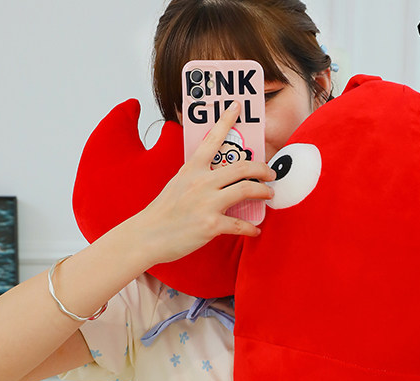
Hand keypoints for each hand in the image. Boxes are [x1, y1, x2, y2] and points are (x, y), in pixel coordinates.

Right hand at [134, 102, 275, 263]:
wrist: (147, 235)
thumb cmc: (163, 212)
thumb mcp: (178, 184)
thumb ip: (197, 177)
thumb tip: (216, 179)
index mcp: (192, 168)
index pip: (212, 139)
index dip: (226, 120)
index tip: (237, 106)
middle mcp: (201, 182)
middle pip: (242, 167)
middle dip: (262, 168)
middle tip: (271, 172)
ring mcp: (207, 203)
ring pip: (246, 190)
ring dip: (263, 191)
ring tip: (269, 194)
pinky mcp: (211, 224)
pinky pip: (240, 224)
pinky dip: (252, 228)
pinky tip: (256, 230)